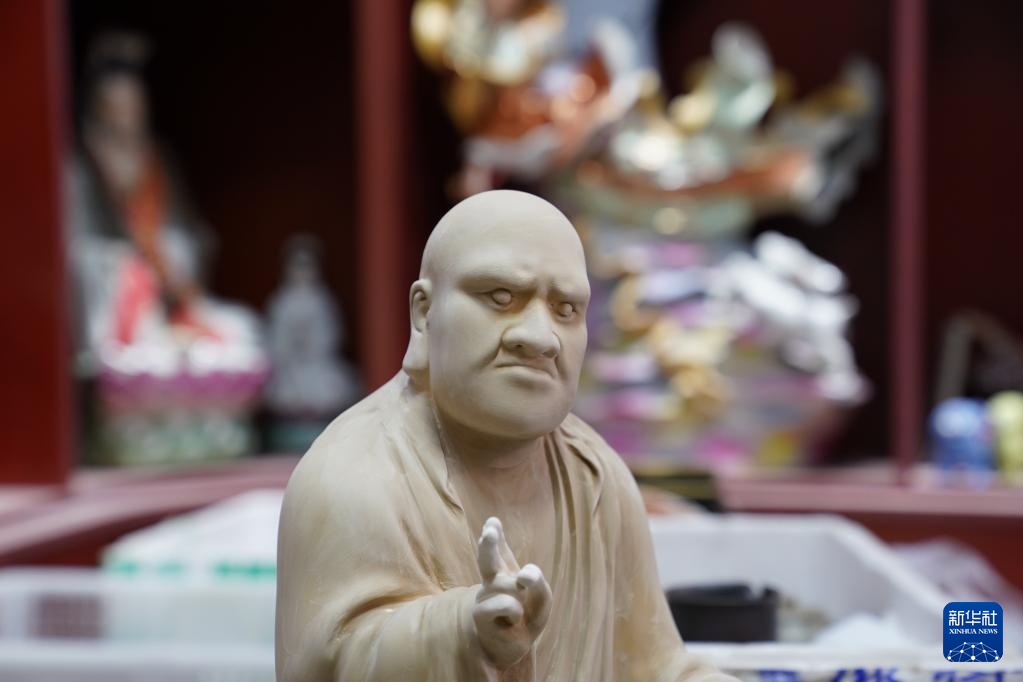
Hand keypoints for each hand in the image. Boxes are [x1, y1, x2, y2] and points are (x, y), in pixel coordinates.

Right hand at [472, 517, 551, 668]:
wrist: (512, 648)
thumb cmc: (527, 618)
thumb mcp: (541, 599)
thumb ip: (537, 582)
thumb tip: (522, 574)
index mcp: (506, 571)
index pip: (500, 549)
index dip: (496, 535)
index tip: (492, 522)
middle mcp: (492, 580)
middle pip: (488, 558)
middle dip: (489, 544)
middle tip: (489, 532)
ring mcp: (484, 596)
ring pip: (507, 585)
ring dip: (519, 597)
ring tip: (516, 614)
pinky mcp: (480, 614)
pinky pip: (505, 603)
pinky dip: (514, 611)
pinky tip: (511, 621)